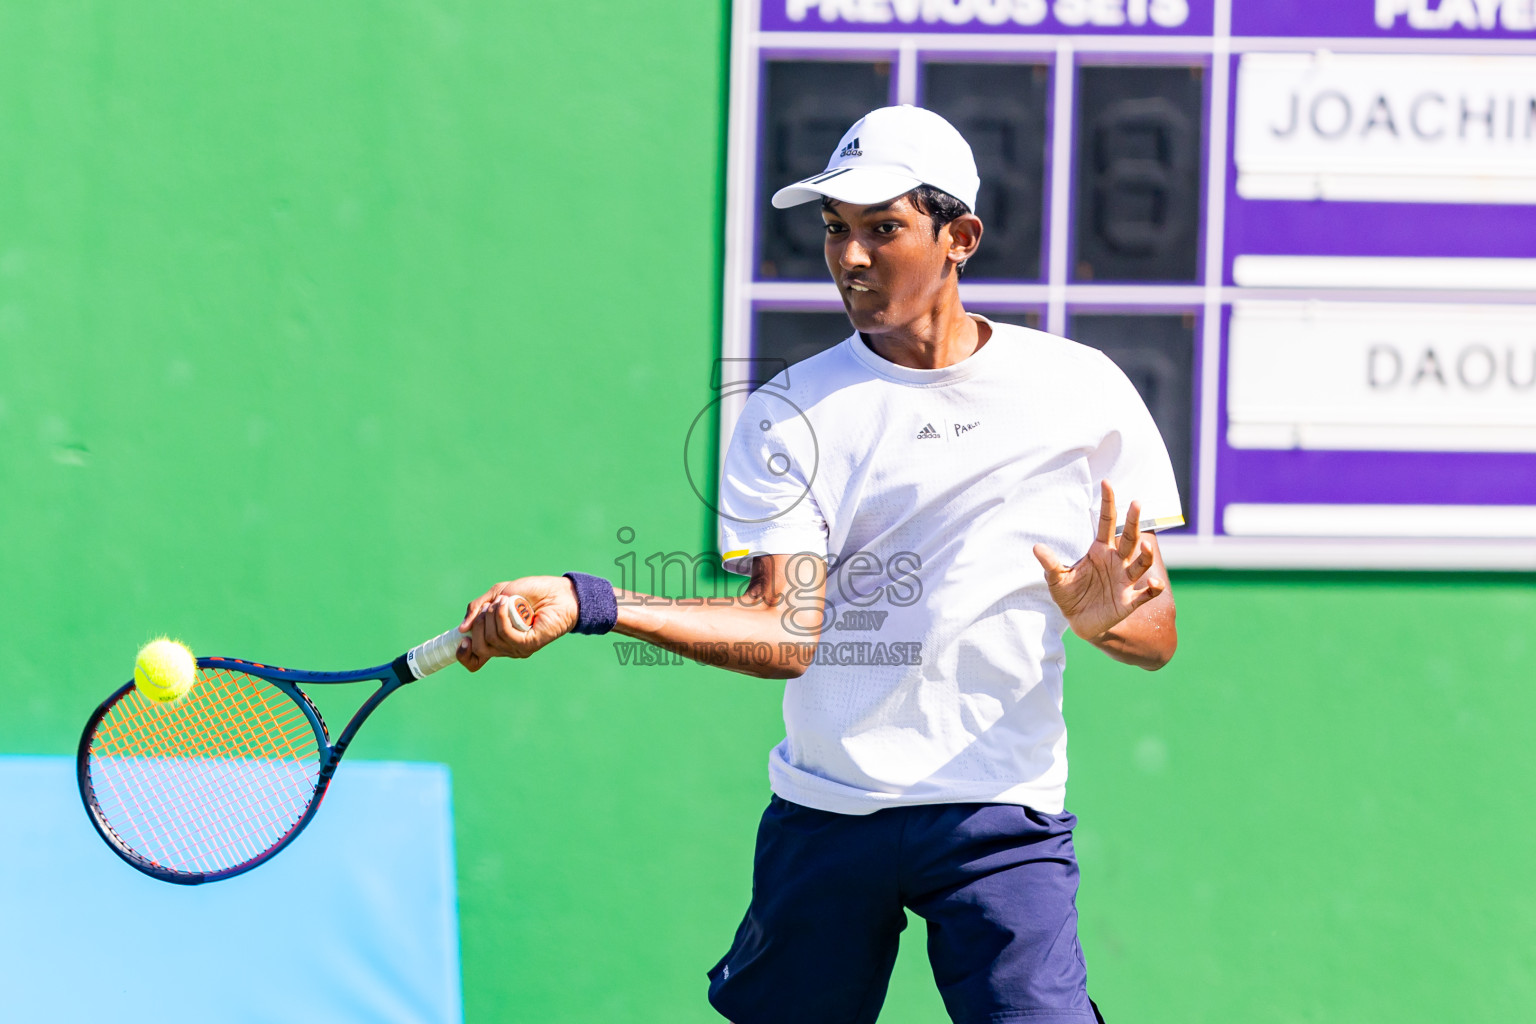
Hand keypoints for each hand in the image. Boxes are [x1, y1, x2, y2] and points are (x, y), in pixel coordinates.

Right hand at [456, 575, 579, 671]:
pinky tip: (507, 603)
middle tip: (490, 607)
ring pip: (491, 639)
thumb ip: (477, 608)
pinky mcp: (530, 644)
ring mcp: (518, 648)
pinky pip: (506, 635)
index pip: (474, 661)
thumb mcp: (497, 594)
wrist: (557, 591)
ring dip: (492, 615)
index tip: (462, 638)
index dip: (463, 654)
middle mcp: (505, 648)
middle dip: (479, 623)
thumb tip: (461, 629)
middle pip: (479, 648)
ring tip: (504, 600)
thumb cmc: (530, 592)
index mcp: (496, 641)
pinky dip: (502, 617)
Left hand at [1033, 481, 1164, 640]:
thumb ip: (1050, 563)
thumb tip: (1036, 547)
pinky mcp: (1129, 601)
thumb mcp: (1056, 579)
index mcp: (1099, 550)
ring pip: (1140, 562)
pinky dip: (1152, 588)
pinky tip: (1154, 583)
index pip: (1106, 522)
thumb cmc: (1069, 595)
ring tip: (1144, 545)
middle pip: (1128, 537)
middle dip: (1133, 521)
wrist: (1079, 621)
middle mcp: (1116, 561)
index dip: (1107, 503)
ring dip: (1145, 554)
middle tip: (1137, 503)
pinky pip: (1145, 593)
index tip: (1106, 482)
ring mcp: (1125, 580)